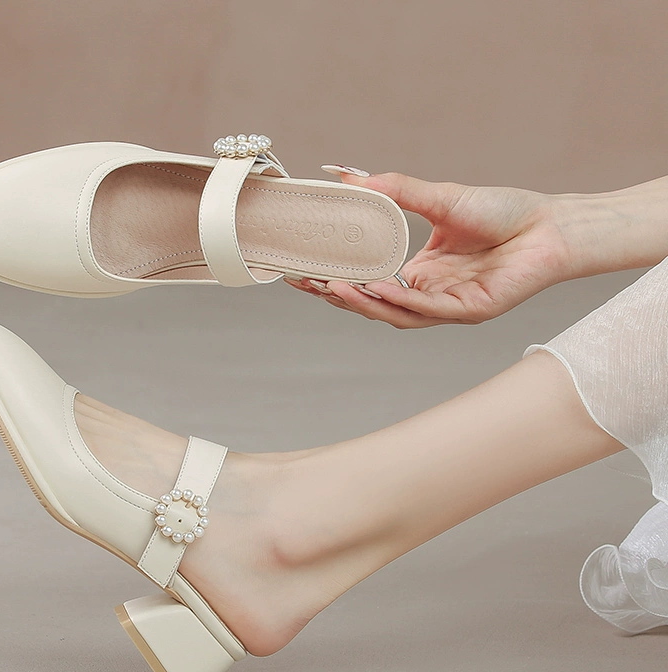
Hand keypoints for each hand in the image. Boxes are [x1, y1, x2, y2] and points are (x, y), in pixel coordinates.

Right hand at [287, 172, 570, 327]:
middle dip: (336, 295)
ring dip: (362, 302)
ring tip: (332, 286)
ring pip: (394, 314)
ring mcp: (446, 306)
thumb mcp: (437, 197)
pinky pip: (427, 310)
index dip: (334, 278)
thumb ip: (394, 191)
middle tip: (305, 281)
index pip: (367, 281)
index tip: (302, 268)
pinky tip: (379, 287)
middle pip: (371, 303)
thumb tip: (348, 176)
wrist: (550, 223)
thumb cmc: (502, 211)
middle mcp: (427, 293)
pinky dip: (400, 300)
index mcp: (417, 272)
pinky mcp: (469, 312)